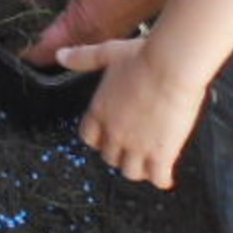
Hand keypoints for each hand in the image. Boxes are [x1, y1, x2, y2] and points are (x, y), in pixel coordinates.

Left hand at [22, 0, 176, 66]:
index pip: (41, 52)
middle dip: (38, 37)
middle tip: (21, 21)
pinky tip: (72, 1)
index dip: (21, 48)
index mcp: (76, 32)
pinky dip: (77, 20)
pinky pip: (90, 29)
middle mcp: (92, 41)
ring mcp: (108, 35)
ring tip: (42, 8)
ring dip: (59, 28)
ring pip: (75, 40)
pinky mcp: (119, 24)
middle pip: (57, 50)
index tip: (8, 39)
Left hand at [57, 35, 208, 191]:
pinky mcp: (161, 153)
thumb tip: (61, 55)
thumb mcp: (106, 53)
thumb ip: (82, 57)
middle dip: (118, 154)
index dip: (98, 138)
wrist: (171, 66)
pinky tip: (165, 177)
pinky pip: (157, 178)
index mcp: (99, 110)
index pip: (88, 137)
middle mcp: (114, 132)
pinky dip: (161, 179)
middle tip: (129, 150)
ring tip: (146, 165)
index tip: (106, 137)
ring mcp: (137, 145)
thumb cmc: (143, 57)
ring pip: (130, 172)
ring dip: (138, 169)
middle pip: (109, 157)